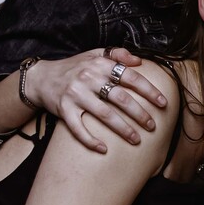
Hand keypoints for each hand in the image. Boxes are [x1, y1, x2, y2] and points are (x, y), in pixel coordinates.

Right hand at [26, 49, 169, 152]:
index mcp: (100, 65)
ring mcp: (75, 95)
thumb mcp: (94, 55)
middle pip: (120, 98)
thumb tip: (139, 60)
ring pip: (104, 115)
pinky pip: (79, 129)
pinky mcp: (64, 110)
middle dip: (139, 114)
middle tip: (152, 125)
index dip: (148, 91)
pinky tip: (103, 149)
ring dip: (123, 129)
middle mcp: (88, 78)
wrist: (41, 78)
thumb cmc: (74, 68)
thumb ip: (117, 55)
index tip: (162, 103)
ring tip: (136, 140)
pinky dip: (91, 141)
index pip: (130, 77)